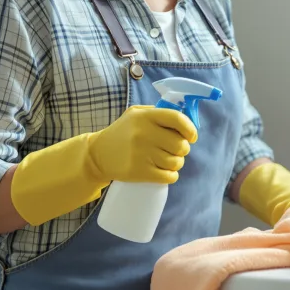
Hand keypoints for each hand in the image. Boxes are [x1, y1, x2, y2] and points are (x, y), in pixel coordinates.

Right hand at [84, 105, 198, 184]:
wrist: (98, 154)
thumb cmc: (122, 132)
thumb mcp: (135, 114)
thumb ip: (157, 113)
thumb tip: (184, 120)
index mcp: (145, 116)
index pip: (177, 119)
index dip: (190, 129)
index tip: (192, 136)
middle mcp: (144, 133)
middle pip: (180, 144)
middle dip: (183, 149)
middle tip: (176, 150)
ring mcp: (142, 154)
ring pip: (176, 162)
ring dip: (177, 163)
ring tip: (168, 160)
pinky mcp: (139, 172)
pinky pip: (168, 176)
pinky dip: (171, 175)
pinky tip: (166, 172)